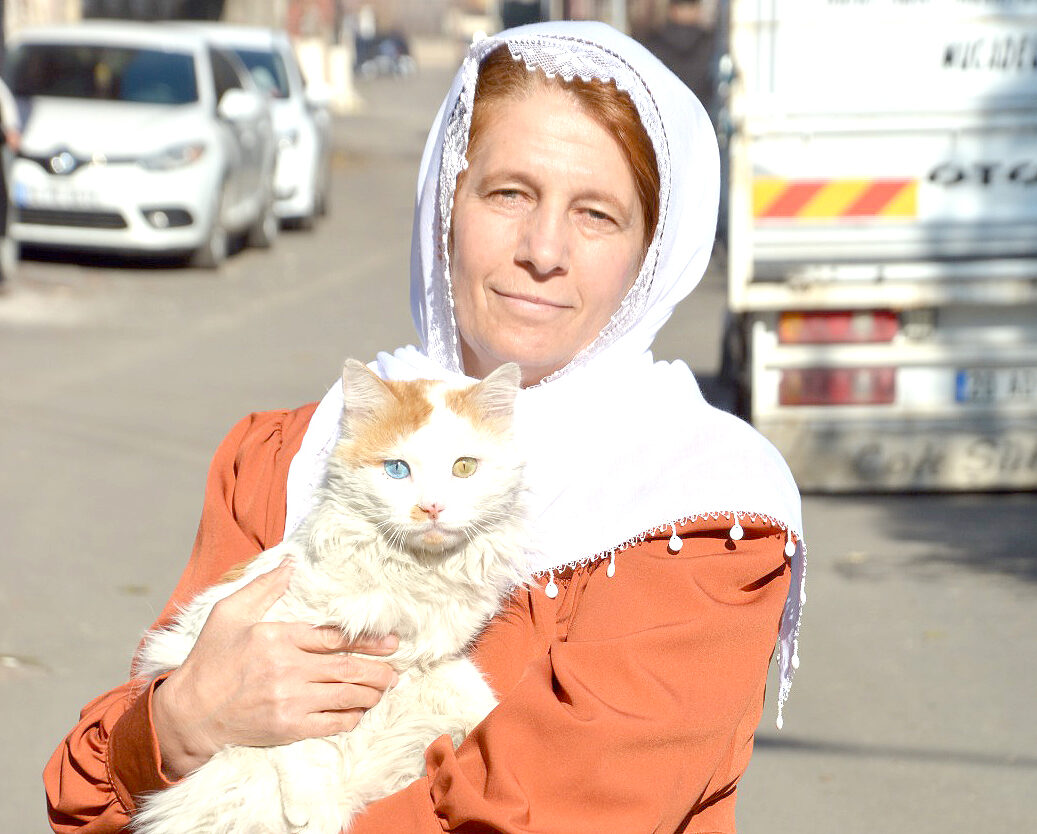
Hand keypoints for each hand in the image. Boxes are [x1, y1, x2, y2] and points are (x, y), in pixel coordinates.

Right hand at [151, 559, 398, 780]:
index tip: (390, 643)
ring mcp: (290, 701)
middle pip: (348, 668)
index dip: (368, 641)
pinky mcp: (288, 728)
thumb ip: (263, 588)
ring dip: (372, 693)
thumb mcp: (229, 614)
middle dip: (379, 670)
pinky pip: (332, 723)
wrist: (189, 714)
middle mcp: (288, 670)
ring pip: (346, 695)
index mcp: (277, 638)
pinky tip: (359, 711)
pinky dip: (351, 717)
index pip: (334, 638)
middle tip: (396, 670)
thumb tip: (290, 563)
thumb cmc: (209, 660)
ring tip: (385, 688)